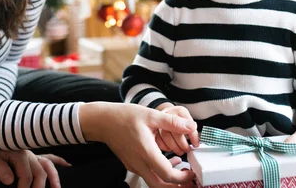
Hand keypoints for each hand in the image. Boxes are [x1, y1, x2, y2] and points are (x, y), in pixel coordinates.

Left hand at [0, 149, 70, 187]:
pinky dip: (57, 161)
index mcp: (18, 154)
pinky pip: (46, 157)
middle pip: (40, 172)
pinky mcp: (29, 155)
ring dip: (53, 177)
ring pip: (47, 165)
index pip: (26, 176)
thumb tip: (10, 181)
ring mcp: (30, 153)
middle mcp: (28, 153)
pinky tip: (66, 165)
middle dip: (40, 187)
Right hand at [79, 102, 198, 187]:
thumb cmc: (124, 116)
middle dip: (178, 187)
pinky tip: (170, 161)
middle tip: (191, 180)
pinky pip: (148, 175)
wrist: (102, 121)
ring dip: (170, 181)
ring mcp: (134, 166)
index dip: (183, 178)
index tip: (192, 171)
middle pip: (160, 186)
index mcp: (145, 151)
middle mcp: (139, 163)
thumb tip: (190, 126)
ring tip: (183, 170)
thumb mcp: (150, 114)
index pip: (167, 175)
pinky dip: (161, 174)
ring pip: (154, 183)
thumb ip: (171, 122)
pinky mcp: (131, 165)